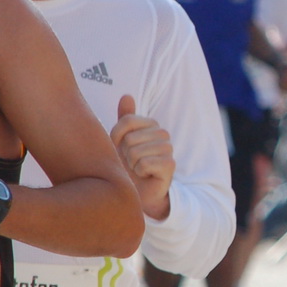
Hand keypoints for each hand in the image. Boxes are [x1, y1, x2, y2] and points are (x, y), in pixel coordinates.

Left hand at [110, 95, 172, 220]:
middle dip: (125, 153)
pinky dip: (140, 172)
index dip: (116, 137)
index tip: (120, 148)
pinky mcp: (170, 165)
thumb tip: (127, 95)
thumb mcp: (121, 140)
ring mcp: (168, 148)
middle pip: (130, 138)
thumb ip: (125, 119)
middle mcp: (162, 133)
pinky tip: (145, 175)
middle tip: (131, 161)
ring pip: (136, 151)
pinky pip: (145, 164)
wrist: (139, 191)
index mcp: (151, 124)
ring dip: (132, 164)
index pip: (127, 121)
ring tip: (138, 168)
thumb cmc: (128, 165)